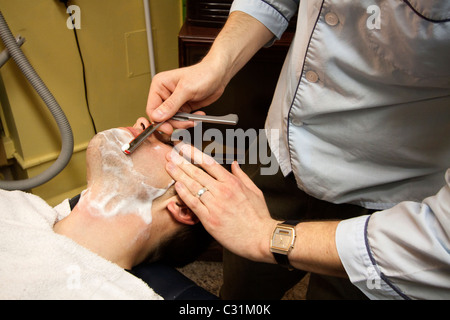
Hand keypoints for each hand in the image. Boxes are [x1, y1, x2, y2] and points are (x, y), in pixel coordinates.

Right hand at [146, 60, 227, 133]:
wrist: (218, 75)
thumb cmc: (203, 74)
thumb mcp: (186, 89)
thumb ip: (171, 104)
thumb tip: (157, 116)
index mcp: (160, 85)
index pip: (152, 108)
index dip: (158, 121)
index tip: (168, 128)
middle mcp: (165, 94)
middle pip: (162, 117)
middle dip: (174, 123)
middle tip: (186, 123)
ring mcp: (174, 102)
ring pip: (172, 121)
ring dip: (183, 123)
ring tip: (194, 119)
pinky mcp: (183, 107)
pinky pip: (182, 120)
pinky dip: (189, 121)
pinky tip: (197, 115)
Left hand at [165, 143, 277, 262]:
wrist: (261, 238)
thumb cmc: (259, 217)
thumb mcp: (255, 191)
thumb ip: (242, 176)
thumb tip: (234, 164)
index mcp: (233, 183)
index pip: (209, 163)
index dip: (194, 153)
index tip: (184, 148)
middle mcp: (222, 191)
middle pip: (197, 172)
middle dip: (182, 161)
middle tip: (171, 154)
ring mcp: (215, 205)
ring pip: (193, 186)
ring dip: (179, 174)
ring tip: (169, 166)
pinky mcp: (209, 219)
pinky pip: (193, 203)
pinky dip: (184, 194)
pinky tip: (176, 186)